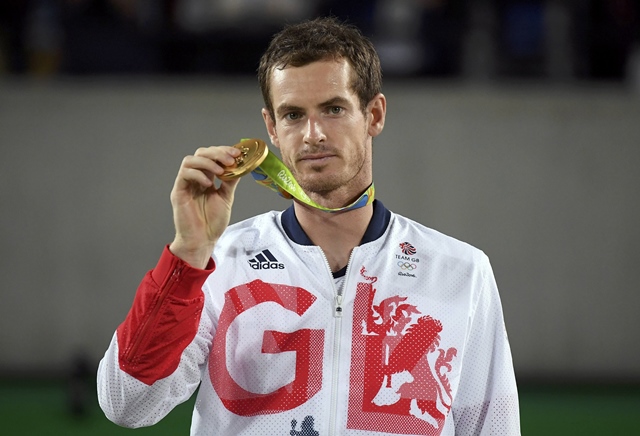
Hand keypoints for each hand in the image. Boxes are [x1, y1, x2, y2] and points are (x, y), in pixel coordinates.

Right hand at [168, 145, 241, 267]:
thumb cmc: (211, 223)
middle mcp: (195, 178)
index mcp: (206, 178)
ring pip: (190, 160)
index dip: (223, 151)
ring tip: (220, 171)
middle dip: (217, 153)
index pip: (212, 156)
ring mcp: (185, 184)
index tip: (237, 153)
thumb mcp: (226, 197)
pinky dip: (198, 175)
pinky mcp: (178, 192)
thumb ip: (230, 181)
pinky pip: (184, 174)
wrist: (202, 240)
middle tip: (231, 160)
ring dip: (207, 162)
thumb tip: (240, 165)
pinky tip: (208, 184)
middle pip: (201, 153)